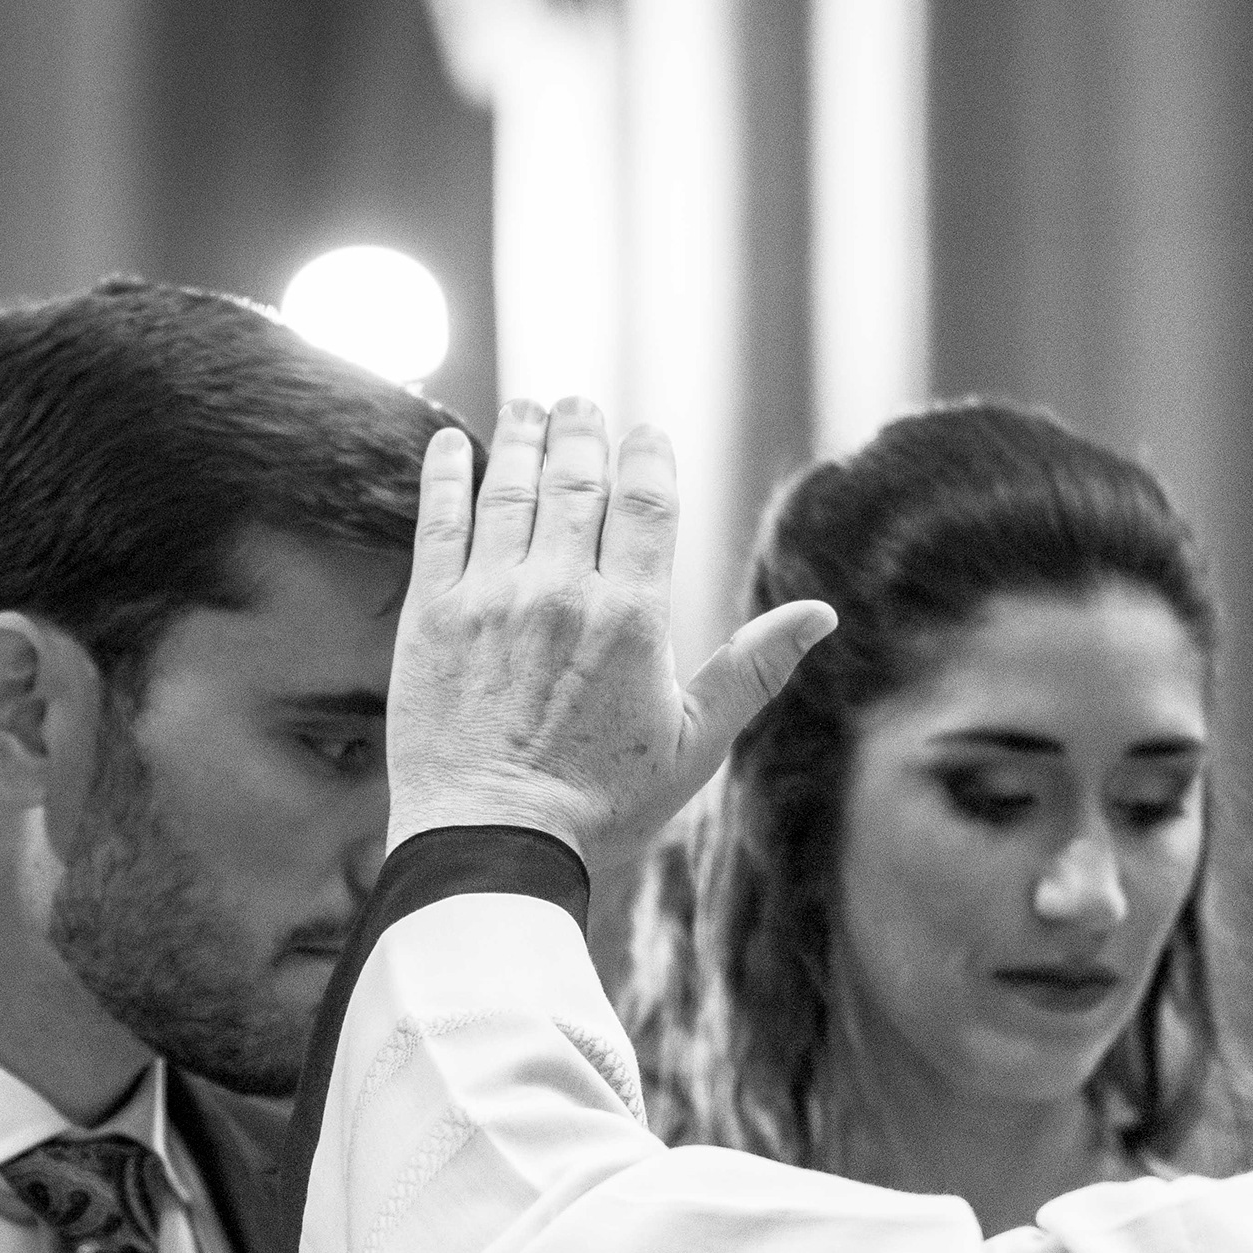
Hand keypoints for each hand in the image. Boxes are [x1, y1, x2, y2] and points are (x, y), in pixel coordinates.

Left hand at [383, 397, 836, 865]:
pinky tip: (446, 444)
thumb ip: (753, 669)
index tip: (643, 432)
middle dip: (580, 432)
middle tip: (578, 405)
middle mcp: (561, 591)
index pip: (647, 502)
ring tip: (526, 409)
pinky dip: (443, 474)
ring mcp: (490, 598)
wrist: (491, 847)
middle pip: (576, 479)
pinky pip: (437, 523)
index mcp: (632, 617)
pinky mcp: (430, 616)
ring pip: (508, 489)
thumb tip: (821, 613)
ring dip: (518, 438)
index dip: (647, 455)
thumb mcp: (694, 745)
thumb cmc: (599, 808)